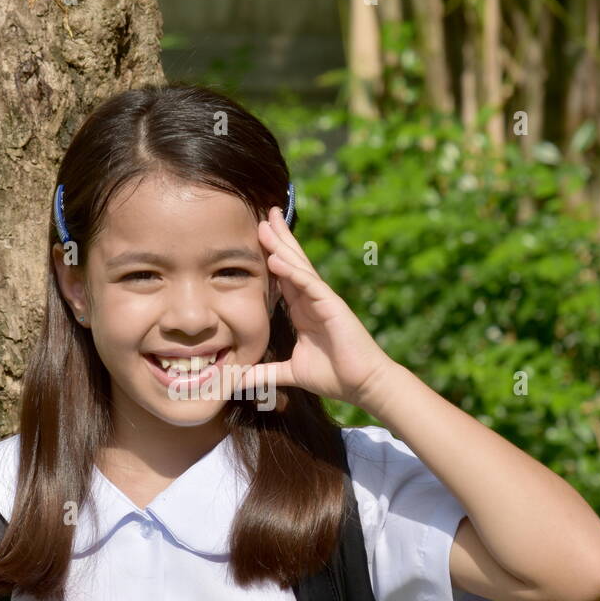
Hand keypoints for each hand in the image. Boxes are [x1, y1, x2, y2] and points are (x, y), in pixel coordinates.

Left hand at [237, 206, 396, 409]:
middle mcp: (312, 300)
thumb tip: (238, 381)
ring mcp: (323, 301)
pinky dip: (293, 271)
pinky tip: (278, 258)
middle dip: (277, 239)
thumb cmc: (333, 376)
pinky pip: (310, 284)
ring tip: (267, 224)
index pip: (282, 278)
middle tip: (262, 215)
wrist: (361, 385)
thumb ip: (265, 373)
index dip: (270, 257)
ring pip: (299, 267)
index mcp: (302, 311)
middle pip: (291, 263)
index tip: (255, 237)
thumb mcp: (291, 372)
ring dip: (282, 245)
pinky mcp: (332, 306)